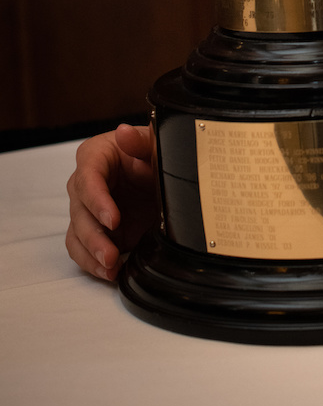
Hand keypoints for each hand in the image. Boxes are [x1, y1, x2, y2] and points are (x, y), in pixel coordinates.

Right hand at [65, 124, 156, 280]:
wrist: (163, 176)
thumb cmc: (153, 154)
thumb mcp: (154, 145)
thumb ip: (140, 141)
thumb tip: (123, 133)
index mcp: (96, 156)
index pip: (87, 178)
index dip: (97, 200)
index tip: (113, 219)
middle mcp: (85, 184)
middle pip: (79, 210)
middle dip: (94, 235)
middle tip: (110, 253)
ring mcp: (87, 210)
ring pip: (77, 234)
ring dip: (91, 253)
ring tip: (110, 267)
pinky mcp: (94, 231)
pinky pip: (82, 249)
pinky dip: (92, 263)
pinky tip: (108, 272)